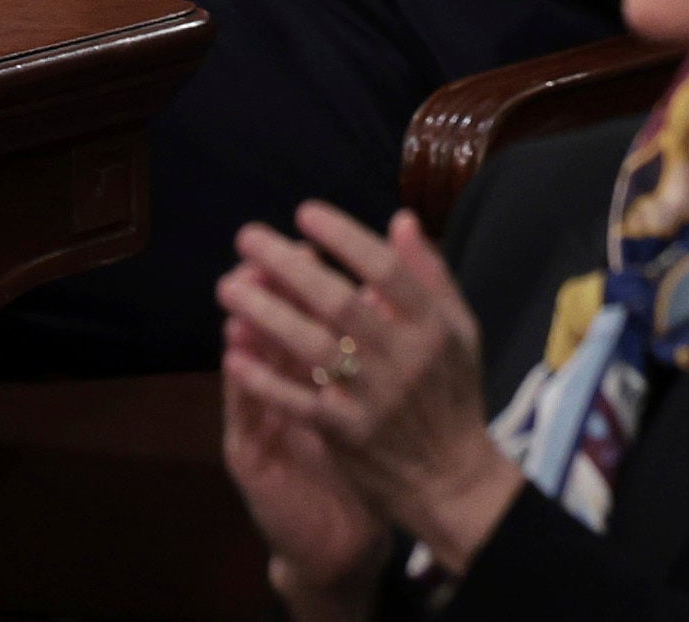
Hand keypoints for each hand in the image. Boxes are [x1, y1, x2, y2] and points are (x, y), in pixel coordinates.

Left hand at [220, 204, 519, 576]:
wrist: (449, 476)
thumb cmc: (453, 394)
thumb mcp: (460, 329)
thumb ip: (430, 276)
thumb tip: (401, 219)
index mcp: (434, 326)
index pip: (386, 269)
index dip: (344, 238)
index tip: (304, 213)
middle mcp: (404, 356)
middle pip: (339, 301)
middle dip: (290, 266)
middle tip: (247, 238)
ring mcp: (372, 397)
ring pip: (311, 347)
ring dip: (266, 315)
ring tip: (229, 287)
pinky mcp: (345, 434)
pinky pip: (297, 401)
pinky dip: (264, 379)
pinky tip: (232, 355)